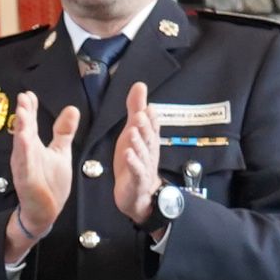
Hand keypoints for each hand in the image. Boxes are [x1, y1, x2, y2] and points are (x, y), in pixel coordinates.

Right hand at [7, 102, 77, 260]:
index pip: (30, 123)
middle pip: (23, 131)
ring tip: (22, 115)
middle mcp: (26, 155)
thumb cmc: (50, 182)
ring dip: (21, 131)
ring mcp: (25, 168)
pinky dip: (24, 155)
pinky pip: (25, 167)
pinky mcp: (27, 182)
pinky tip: (24, 142)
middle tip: (23, 99)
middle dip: (23, 115)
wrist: (45, 212)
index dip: (29, 109)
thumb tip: (71, 109)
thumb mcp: (60, 152)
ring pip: (21, 147)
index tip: (28, 94)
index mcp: (33, 146)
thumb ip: (63, 132)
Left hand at [110, 81, 163, 225]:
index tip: (148, 106)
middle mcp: (149, 152)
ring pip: (142, 153)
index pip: (152, 126)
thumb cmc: (135, 159)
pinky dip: (132, 163)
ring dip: (138, 143)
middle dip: (145, 127)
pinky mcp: (136, 180)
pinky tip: (127, 155)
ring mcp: (144, 166)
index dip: (151, 117)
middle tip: (140, 115)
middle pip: (148, 138)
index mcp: (148, 139)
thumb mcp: (133, 130)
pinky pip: (135, 171)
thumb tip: (140, 85)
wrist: (139, 193)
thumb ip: (136, 109)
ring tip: (132, 132)